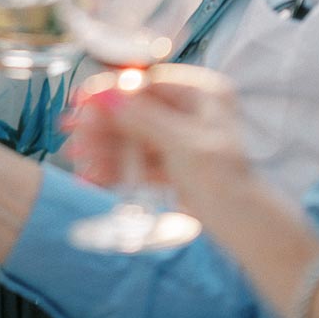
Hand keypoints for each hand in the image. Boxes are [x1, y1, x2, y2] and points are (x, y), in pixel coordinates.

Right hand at [65, 64, 250, 215]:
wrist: (250, 234)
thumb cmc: (225, 183)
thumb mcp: (183, 146)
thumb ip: (142, 118)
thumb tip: (106, 94)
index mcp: (204, 93)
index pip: (147, 83)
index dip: (111, 91)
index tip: (80, 100)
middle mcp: (193, 110)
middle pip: (136, 111)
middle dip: (101, 124)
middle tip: (68, 132)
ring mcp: (183, 138)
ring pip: (134, 137)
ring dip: (102, 147)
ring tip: (73, 157)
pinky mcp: (175, 165)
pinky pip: (139, 160)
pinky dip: (116, 168)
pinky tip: (90, 174)